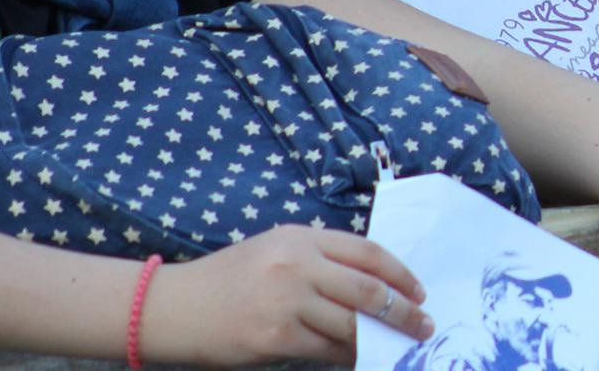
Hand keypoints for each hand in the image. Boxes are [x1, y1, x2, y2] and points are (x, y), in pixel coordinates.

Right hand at [149, 225, 432, 366]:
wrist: (174, 307)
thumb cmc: (228, 278)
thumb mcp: (275, 249)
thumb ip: (321, 259)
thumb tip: (374, 286)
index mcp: (301, 238)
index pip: (368, 253)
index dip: (401, 274)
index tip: (419, 292)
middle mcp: (297, 266)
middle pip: (369, 290)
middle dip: (403, 311)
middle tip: (424, 325)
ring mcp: (287, 303)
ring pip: (351, 324)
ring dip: (379, 339)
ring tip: (398, 346)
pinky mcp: (276, 338)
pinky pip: (327, 350)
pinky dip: (348, 356)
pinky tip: (359, 358)